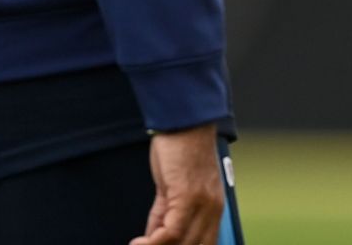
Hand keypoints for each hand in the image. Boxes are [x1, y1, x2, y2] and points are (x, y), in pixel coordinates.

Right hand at [129, 124, 224, 244]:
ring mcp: (202, 204)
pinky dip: (153, 242)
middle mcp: (213, 209)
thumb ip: (166, 213)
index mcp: (214, 209)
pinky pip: (172, 231)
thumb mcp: (176, 188)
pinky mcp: (187, 196)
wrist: (185, 120)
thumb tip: (153, 238)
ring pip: (183, 244)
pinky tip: (138, 242)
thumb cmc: (180, 149)